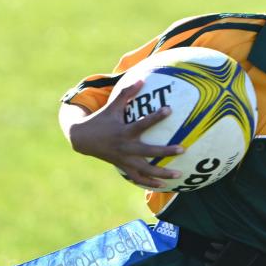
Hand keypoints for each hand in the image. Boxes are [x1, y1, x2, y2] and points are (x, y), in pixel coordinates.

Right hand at [67, 80, 183, 187]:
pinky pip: (138, 178)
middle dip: (165, 151)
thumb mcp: (112, 106)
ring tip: (179, 174)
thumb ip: (126, 93)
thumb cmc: (102, 120)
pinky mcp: (123, 167)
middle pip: (148, 152)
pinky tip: (164, 186)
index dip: (156, 116)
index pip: (142, 123)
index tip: (169, 109)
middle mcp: (125, 147)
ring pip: (145, 170)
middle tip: (183, 149)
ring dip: (162, 174)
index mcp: (124, 131)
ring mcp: (125, 160)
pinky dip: (150, 183)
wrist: (82, 139)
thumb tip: (142, 79)